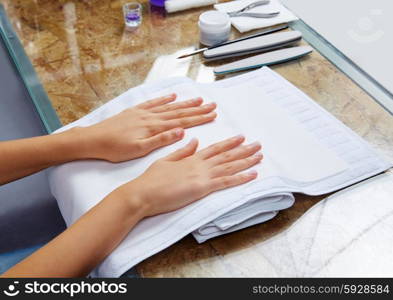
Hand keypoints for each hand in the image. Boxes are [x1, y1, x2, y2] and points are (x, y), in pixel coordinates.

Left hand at [76, 94, 216, 161]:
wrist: (93, 139)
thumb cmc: (115, 149)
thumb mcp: (139, 149)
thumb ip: (161, 140)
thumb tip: (181, 131)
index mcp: (154, 127)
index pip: (182, 122)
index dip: (198, 118)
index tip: (212, 114)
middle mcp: (151, 117)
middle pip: (179, 112)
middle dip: (197, 109)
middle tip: (212, 105)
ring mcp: (143, 112)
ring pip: (168, 107)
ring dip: (185, 103)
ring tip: (198, 100)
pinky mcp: (134, 111)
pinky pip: (153, 103)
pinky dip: (164, 99)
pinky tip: (172, 96)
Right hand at [114, 135, 262, 216]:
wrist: (143, 192)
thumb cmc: (151, 179)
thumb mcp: (167, 160)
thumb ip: (182, 151)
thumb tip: (194, 141)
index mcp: (191, 158)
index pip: (215, 148)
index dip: (229, 143)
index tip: (241, 137)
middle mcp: (200, 164)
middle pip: (227, 156)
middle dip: (244, 150)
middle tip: (258, 145)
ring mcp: (202, 176)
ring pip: (230, 166)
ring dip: (246, 161)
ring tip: (260, 156)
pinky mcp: (202, 188)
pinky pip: (226, 182)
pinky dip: (241, 178)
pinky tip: (253, 174)